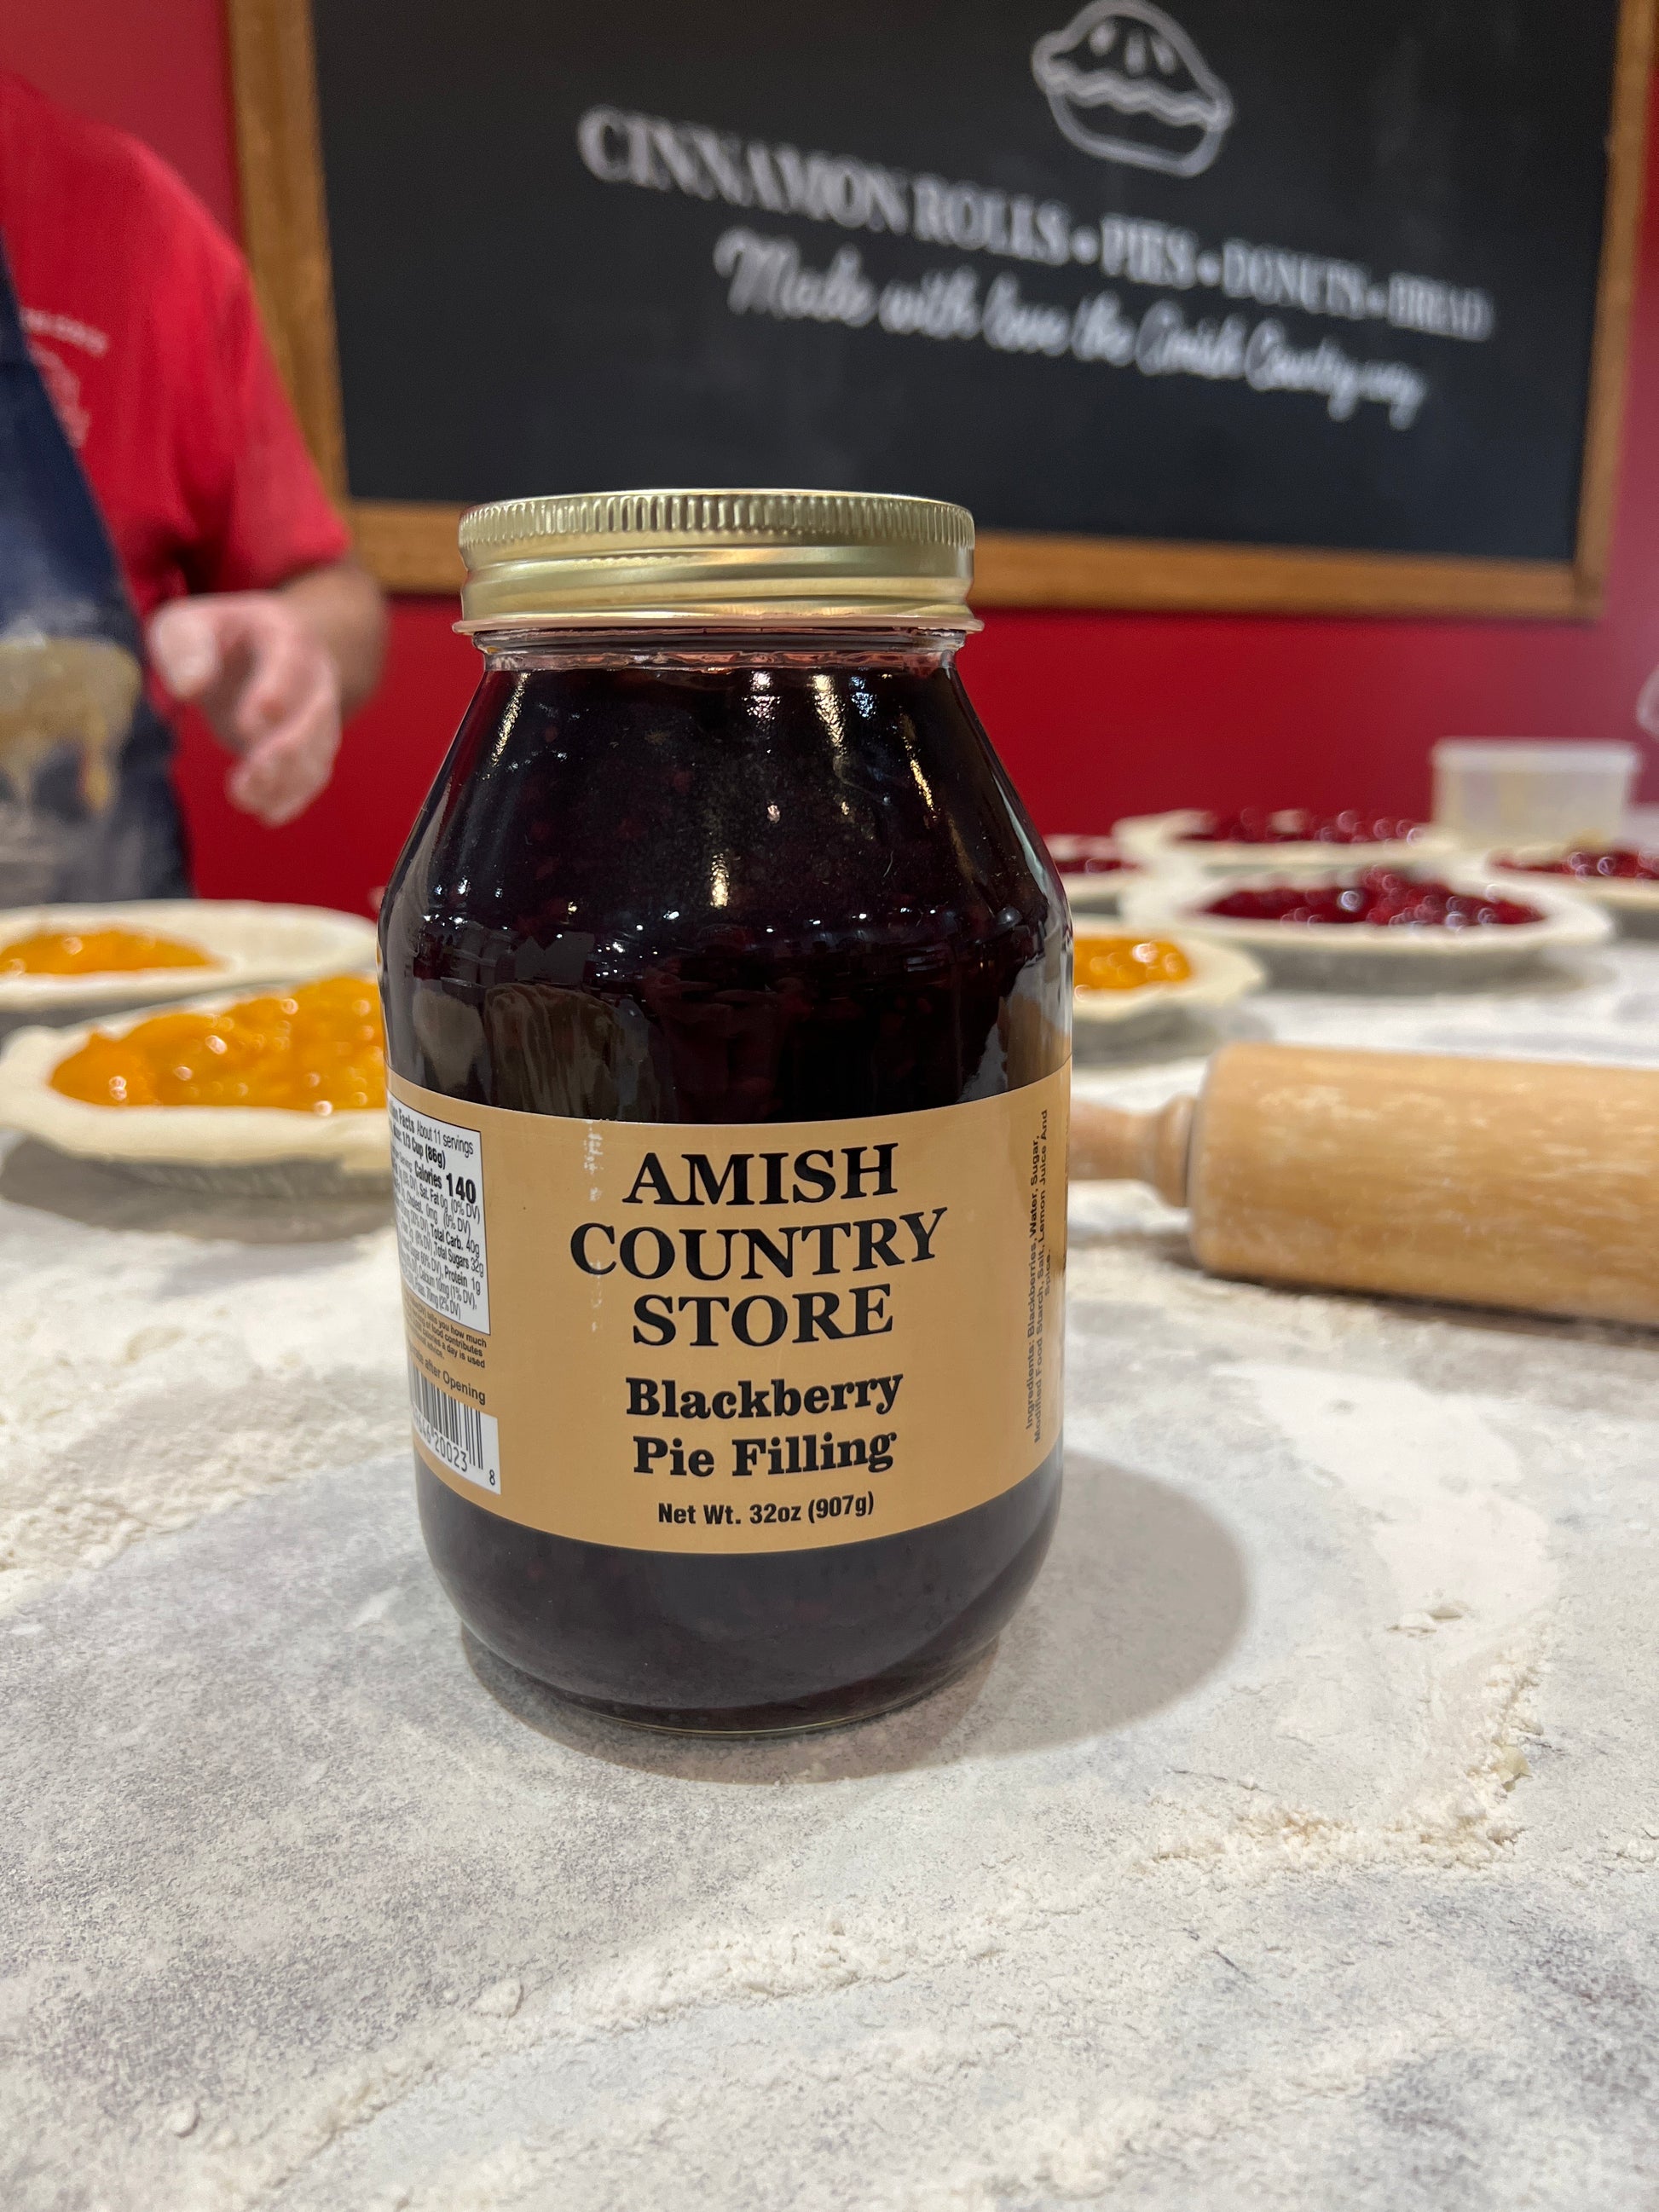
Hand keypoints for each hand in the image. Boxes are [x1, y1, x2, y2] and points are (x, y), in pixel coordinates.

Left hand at [147, 592, 341, 826]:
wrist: (259, 653)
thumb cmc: (216, 638)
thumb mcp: (189, 625)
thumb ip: (186, 647)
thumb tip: (190, 687)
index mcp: (287, 636)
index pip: (292, 660)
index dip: (277, 690)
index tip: (251, 722)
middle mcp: (315, 676)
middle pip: (314, 714)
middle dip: (285, 748)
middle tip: (252, 773)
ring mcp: (320, 714)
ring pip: (318, 750)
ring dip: (286, 779)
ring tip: (245, 798)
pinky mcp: (312, 747)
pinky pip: (314, 774)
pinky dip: (293, 796)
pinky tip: (267, 814)